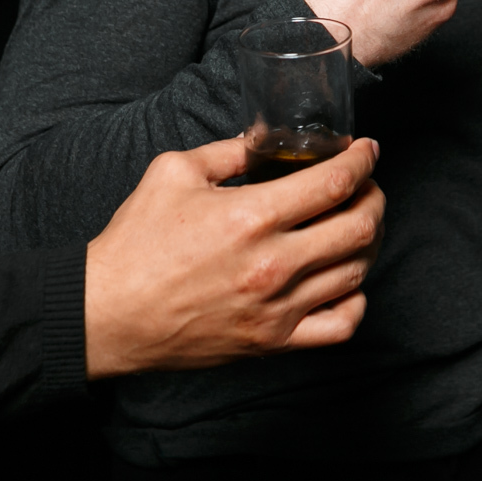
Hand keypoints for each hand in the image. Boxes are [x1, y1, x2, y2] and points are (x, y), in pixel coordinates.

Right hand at [83, 136, 385, 377]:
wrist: (107, 315)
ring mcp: (276, 309)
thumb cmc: (135, 243)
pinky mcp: (273, 343)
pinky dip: (356, 298)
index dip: (362, 161)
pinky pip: (341, 325)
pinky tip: (344, 279)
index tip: (367, 152)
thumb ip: (226, 151)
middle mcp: (272, 265)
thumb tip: (261, 137)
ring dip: (368, 241)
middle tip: (368, 185)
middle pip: (358, 227)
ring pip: (356, 272)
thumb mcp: (173, 172)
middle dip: (374, 198)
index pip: (334, 184)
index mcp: (250, 217)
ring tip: (359, 223)